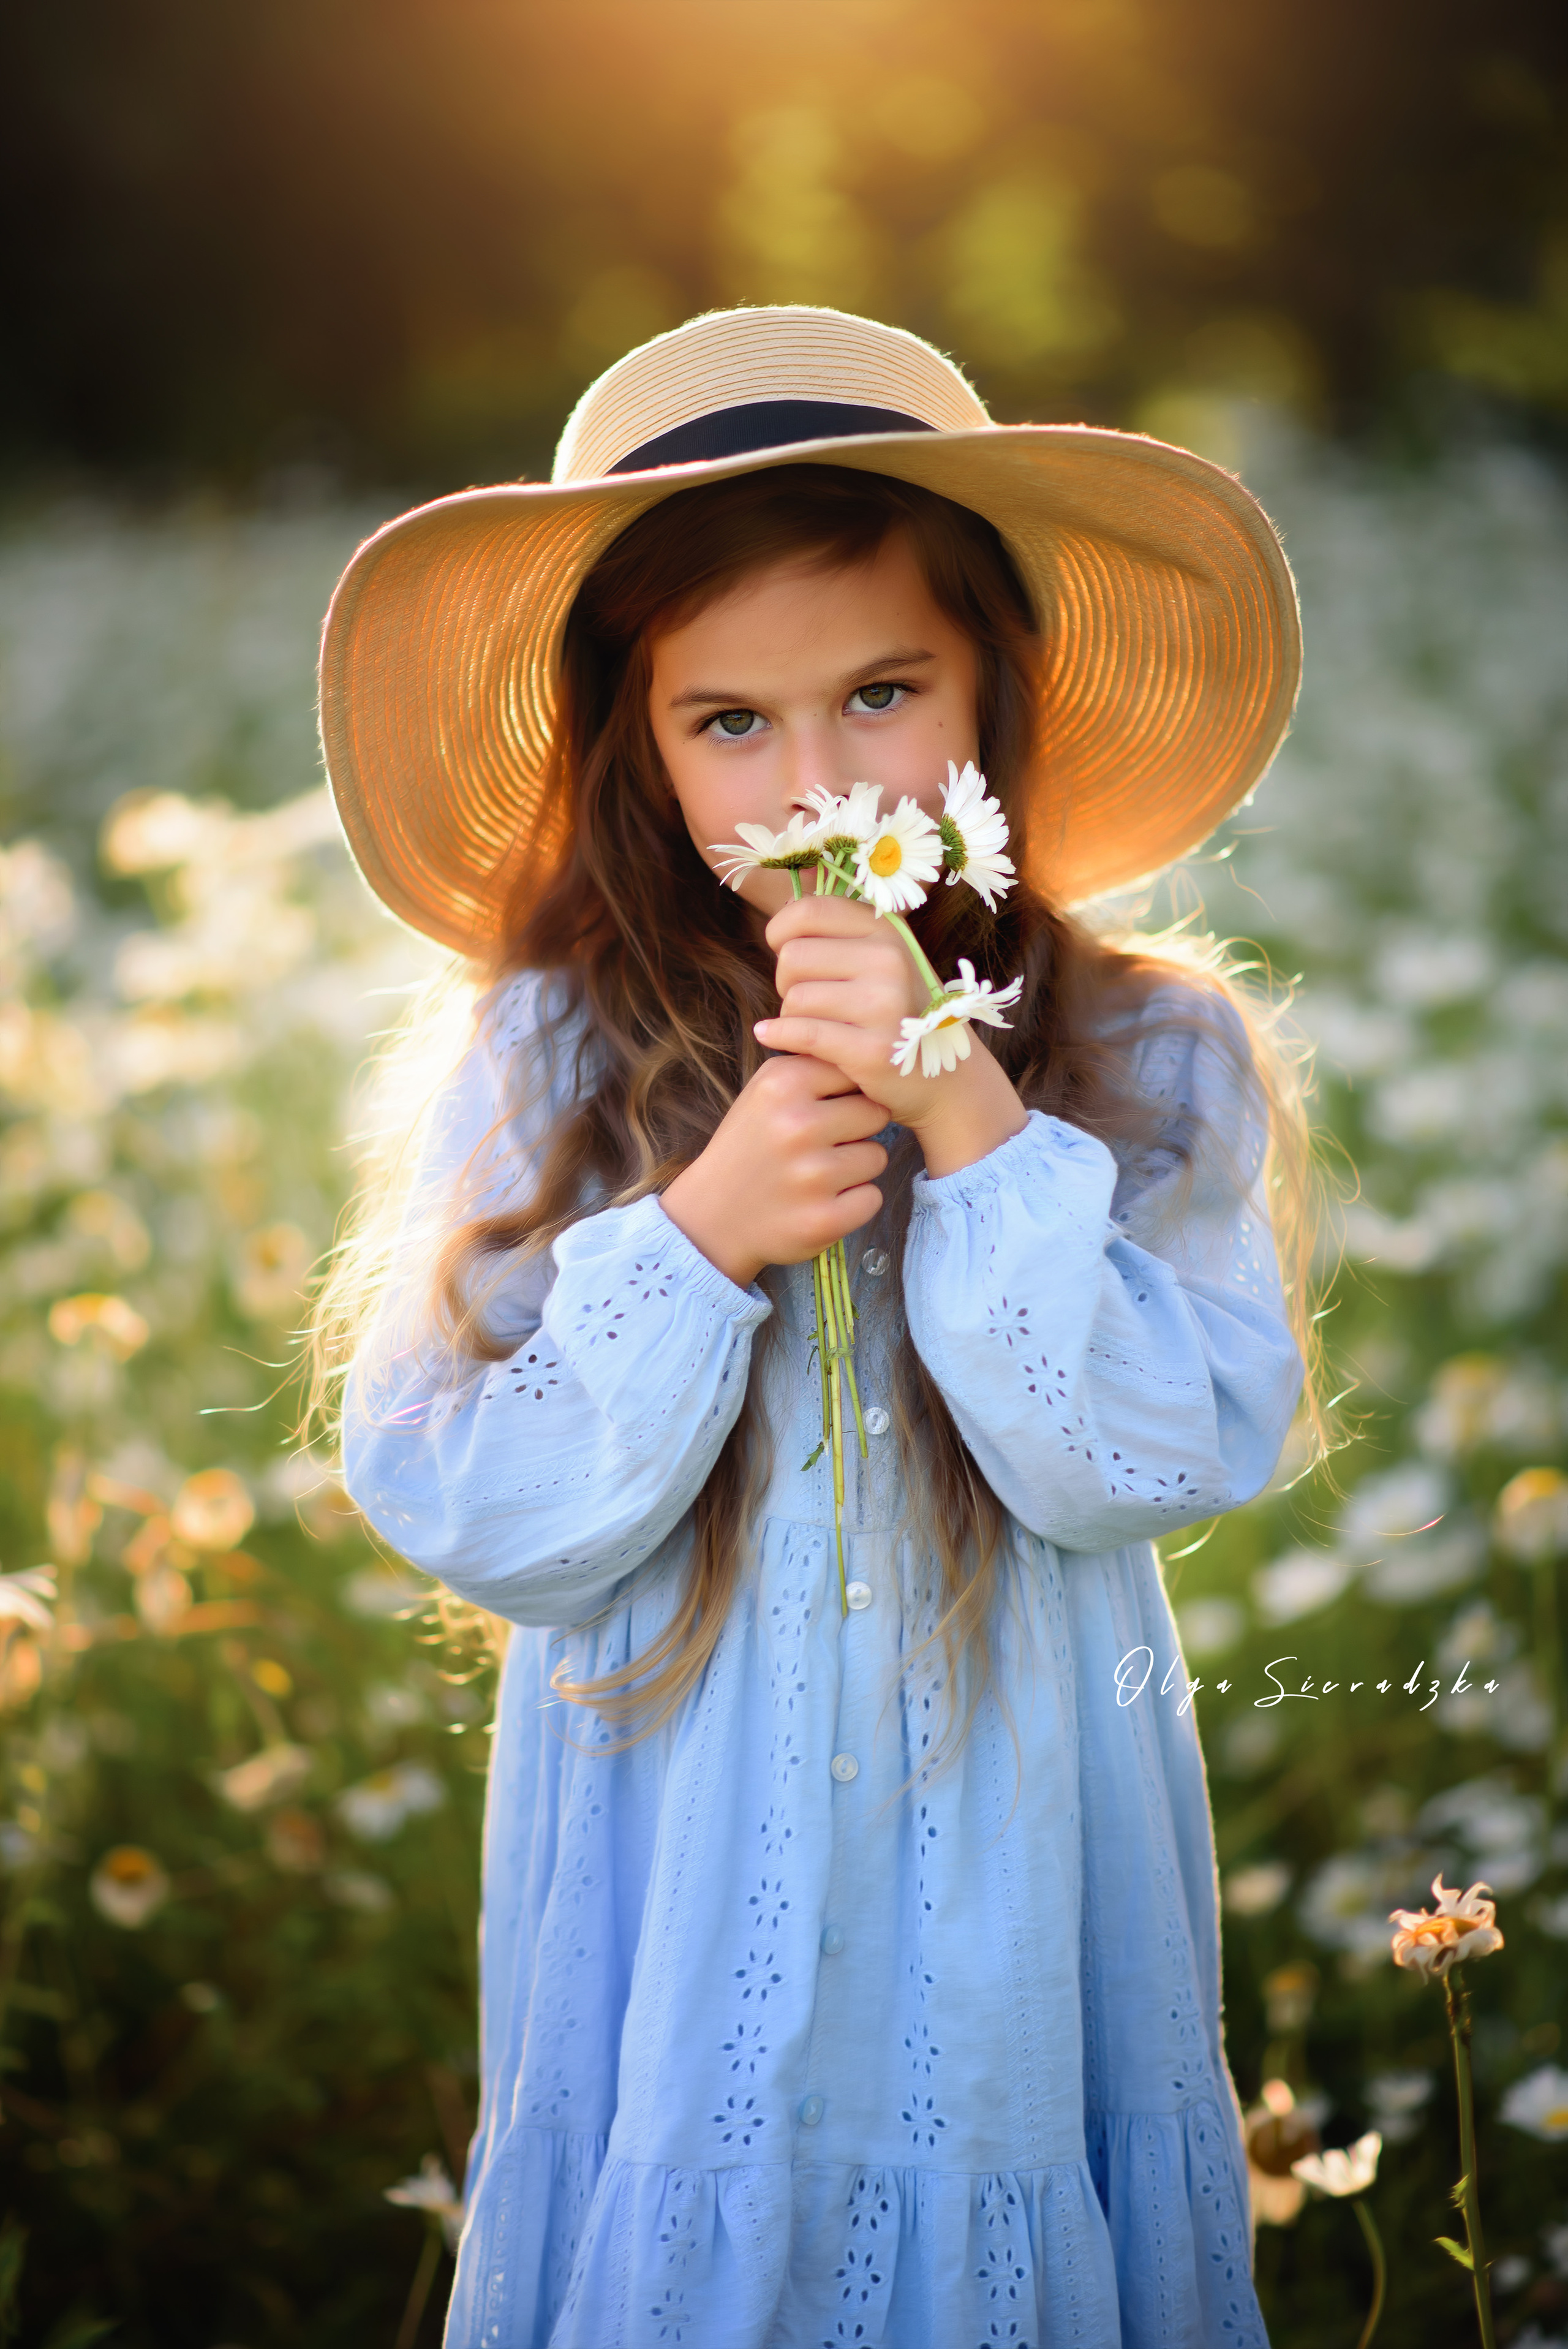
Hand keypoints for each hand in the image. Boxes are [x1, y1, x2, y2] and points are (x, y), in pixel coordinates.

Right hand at [660, 1053, 888, 1287]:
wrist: (710, 1217)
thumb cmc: (748, 1147)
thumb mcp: (765, 1091)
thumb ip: (812, 1067)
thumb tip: (867, 1054)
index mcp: (783, 1084)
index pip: (855, 1072)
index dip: (847, 1093)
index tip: (825, 1109)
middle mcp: (798, 1125)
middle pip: (876, 1114)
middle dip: (857, 1130)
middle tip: (824, 1145)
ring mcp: (813, 1175)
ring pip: (877, 1157)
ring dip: (855, 1168)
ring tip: (818, 1174)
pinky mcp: (824, 1218)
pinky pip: (871, 1198)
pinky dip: (853, 1203)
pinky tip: (821, 1202)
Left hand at [754, 895, 1027, 1177]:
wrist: (944, 1079)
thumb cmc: (895, 1015)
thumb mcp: (881, 962)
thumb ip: (840, 935)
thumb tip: (781, 914)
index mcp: (887, 931)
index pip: (808, 910)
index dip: (780, 931)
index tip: (784, 951)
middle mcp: (889, 961)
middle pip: (792, 957)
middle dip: (787, 982)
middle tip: (809, 1001)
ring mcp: (884, 1006)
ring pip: (794, 999)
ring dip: (792, 1017)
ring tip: (818, 1026)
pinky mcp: (872, 1049)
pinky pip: (801, 1032)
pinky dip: (778, 1035)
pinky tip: (770, 1036)